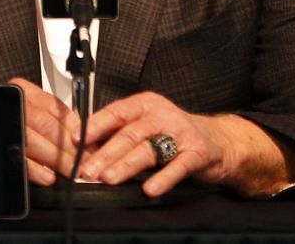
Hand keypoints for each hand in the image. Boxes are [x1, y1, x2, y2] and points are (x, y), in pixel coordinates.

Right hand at [11, 77, 80, 186]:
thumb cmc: (18, 116)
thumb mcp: (38, 108)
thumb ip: (60, 118)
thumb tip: (88, 137)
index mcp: (23, 91)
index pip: (54, 109)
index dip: (75, 130)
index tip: (90, 146)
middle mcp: (12, 105)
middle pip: (44, 126)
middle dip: (68, 148)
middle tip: (85, 164)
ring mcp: (4, 124)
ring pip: (32, 141)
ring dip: (56, 160)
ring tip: (72, 172)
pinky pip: (18, 158)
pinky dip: (35, 169)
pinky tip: (48, 176)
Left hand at [80, 91, 225, 196]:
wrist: (219, 141)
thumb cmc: (174, 133)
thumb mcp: (145, 126)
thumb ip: (120, 133)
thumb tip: (85, 148)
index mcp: (144, 104)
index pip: (114, 113)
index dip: (94, 127)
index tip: (76, 141)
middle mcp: (161, 115)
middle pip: (128, 135)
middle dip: (105, 154)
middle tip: (88, 170)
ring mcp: (181, 133)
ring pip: (148, 150)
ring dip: (125, 166)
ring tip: (108, 178)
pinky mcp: (198, 153)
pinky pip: (178, 166)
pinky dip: (162, 179)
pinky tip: (149, 189)